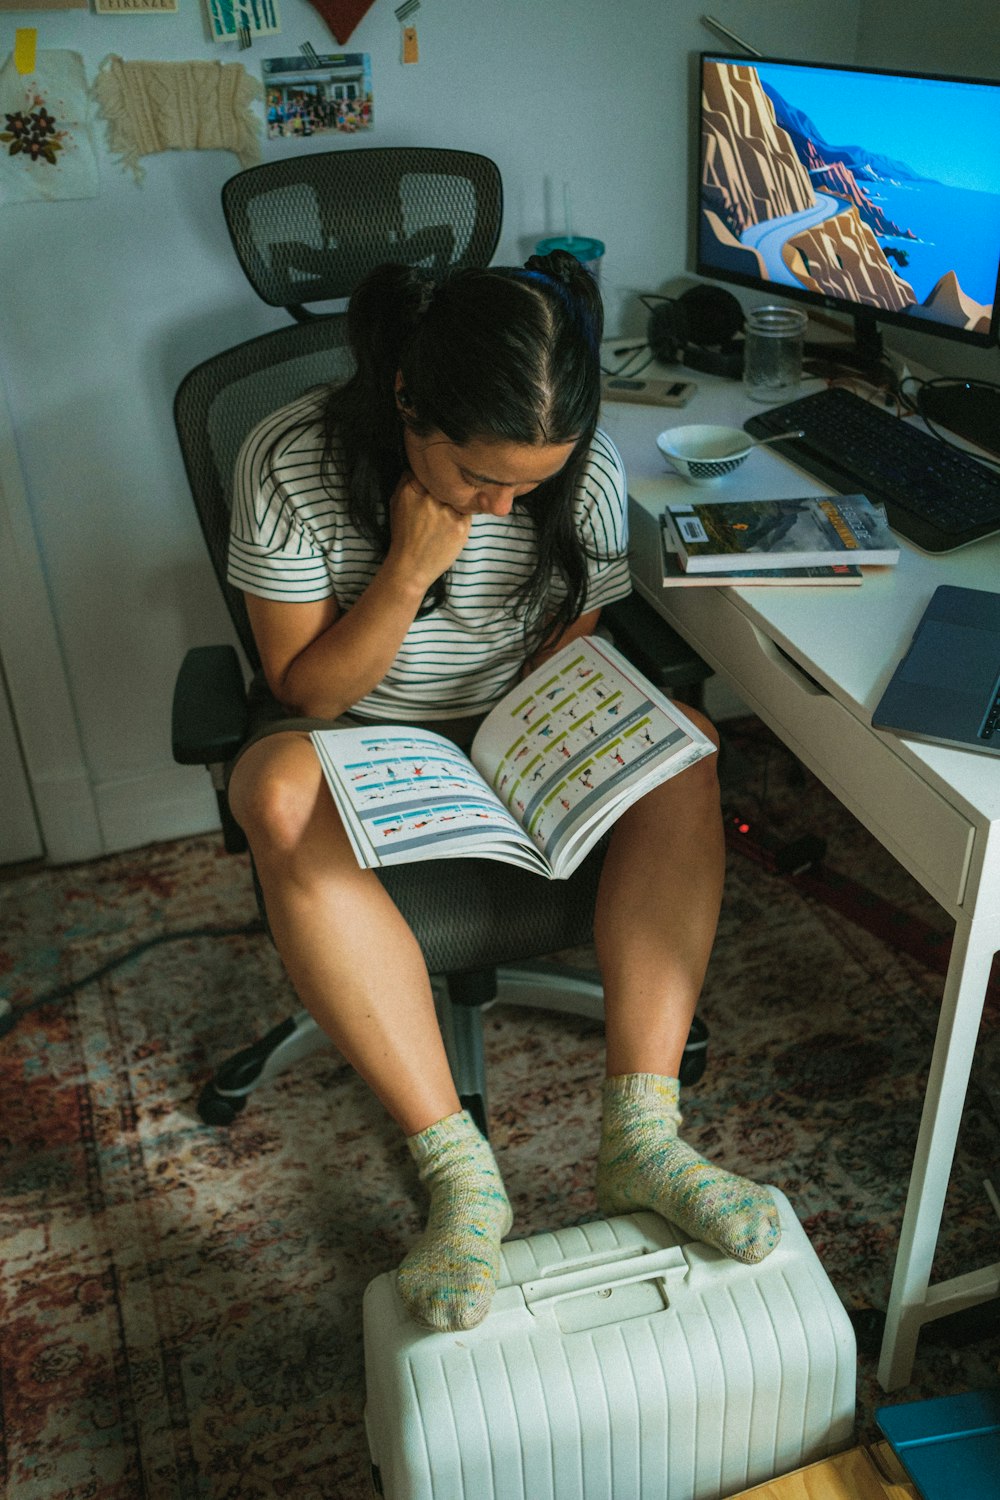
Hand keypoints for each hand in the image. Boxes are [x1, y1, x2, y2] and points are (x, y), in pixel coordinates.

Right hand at [387, 471, 471, 589]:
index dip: (434, 478)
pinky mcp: (460, 525)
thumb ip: (407, 482)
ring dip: (456, 504)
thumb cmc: (403, 535)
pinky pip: (468, 510)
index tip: (434, 487)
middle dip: (447, 490)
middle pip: (448, 481)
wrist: (410, 567)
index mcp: (410, 489)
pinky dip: (462, 517)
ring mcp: (445, 511)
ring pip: (460, 495)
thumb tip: (422, 465)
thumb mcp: (396, 504)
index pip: (430, 471)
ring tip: (442, 521)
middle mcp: (428, 498)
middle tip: (439, 507)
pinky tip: (450, 529)